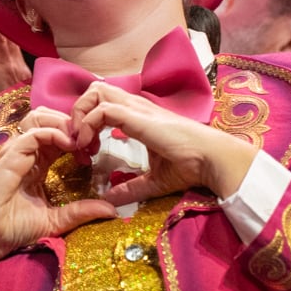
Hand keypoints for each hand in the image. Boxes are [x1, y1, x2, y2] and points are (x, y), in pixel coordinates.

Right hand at [0, 108, 114, 290]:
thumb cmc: (11, 231)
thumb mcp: (55, 221)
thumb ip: (79, 212)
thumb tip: (111, 210)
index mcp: (36, 165)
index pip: (57, 137)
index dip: (77, 137)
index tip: (94, 150)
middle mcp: (26, 154)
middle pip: (48, 119)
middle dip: (73, 123)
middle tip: (91, 140)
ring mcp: (16, 153)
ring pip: (39, 117)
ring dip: (63, 123)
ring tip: (80, 139)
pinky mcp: (9, 157)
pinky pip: (33, 133)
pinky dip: (53, 133)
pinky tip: (70, 144)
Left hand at [68, 82, 257, 205]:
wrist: (211, 159)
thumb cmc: (190, 166)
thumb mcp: (153, 180)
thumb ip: (130, 188)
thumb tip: (109, 201)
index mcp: (138, 116)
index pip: (102, 102)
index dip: (87, 123)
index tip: (86, 152)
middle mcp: (135, 106)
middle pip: (94, 89)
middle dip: (79, 112)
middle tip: (80, 143)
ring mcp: (136, 109)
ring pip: (95, 92)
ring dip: (82, 116)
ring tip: (83, 145)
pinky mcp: (138, 117)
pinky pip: (103, 110)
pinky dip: (89, 126)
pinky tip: (91, 148)